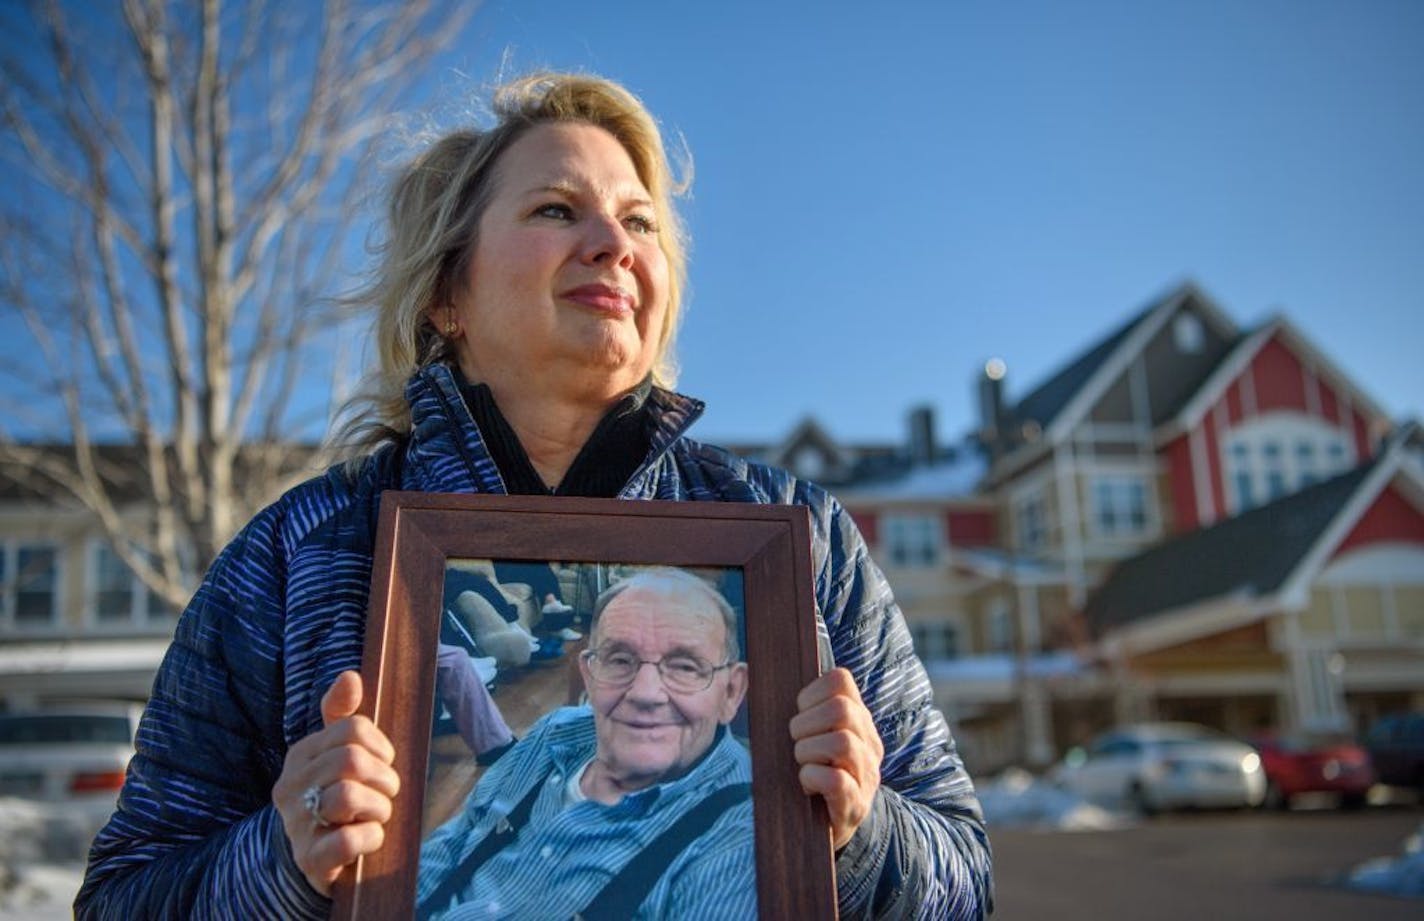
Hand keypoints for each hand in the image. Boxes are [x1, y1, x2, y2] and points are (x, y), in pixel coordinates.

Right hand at [272, 671, 400, 895]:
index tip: (382, 763)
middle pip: (352, 760)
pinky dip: (371, 838)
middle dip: (384, 778)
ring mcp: (296, 824)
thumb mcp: (337, 754)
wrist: (313, 860)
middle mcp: (291, 786)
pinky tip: (369, 839)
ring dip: (380, 808)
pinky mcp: (309, 859)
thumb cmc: (334, 797)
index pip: (352, 728)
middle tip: (384, 793)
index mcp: (300, 755)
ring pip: (349, 795)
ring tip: (375, 816)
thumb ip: (341, 715)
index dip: (380, 746)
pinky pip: (348, 840)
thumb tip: (350, 676)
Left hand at [789, 667, 882, 849]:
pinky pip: (835, 780)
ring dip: (807, 751)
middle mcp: (869, 744)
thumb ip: (804, 712)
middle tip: (795, 742)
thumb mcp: (814, 738)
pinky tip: (806, 784)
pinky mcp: (855, 804)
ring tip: (801, 764)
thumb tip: (756, 677)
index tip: (799, 712)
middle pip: (841, 709)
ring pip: (841, 742)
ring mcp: (866, 775)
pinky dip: (812, 777)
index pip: (842, 680)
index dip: (811, 692)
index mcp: (859, 721)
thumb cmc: (812, 776)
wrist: (828, 829)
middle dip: (806, 724)